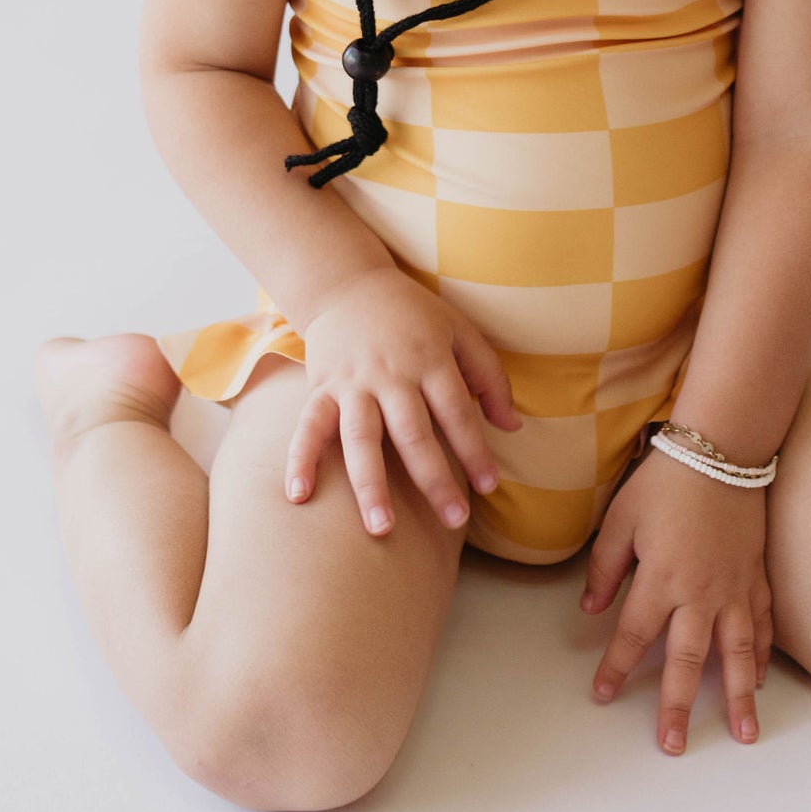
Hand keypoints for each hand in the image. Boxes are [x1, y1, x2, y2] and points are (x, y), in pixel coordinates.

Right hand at [288, 265, 521, 536]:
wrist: (348, 283)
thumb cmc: (413, 314)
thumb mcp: (459, 330)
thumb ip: (489, 377)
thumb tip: (512, 426)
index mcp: (430, 359)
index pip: (457, 412)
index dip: (474, 450)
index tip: (488, 487)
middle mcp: (390, 374)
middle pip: (413, 433)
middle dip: (433, 479)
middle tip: (453, 520)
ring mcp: (352, 383)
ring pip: (362, 438)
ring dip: (370, 484)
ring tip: (380, 528)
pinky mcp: (321, 388)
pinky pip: (308, 426)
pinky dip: (300, 460)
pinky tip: (298, 496)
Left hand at [581, 445, 773, 752]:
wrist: (721, 450)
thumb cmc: (665, 482)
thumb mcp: (620, 518)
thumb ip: (604, 567)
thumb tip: (589, 609)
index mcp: (661, 579)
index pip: (634, 636)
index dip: (616, 668)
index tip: (603, 695)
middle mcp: (700, 593)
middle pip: (688, 662)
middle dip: (678, 706)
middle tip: (673, 745)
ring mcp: (734, 588)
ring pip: (738, 654)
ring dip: (740, 697)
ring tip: (746, 734)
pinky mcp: (756, 577)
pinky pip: (762, 624)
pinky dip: (763, 654)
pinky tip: (762, 678)